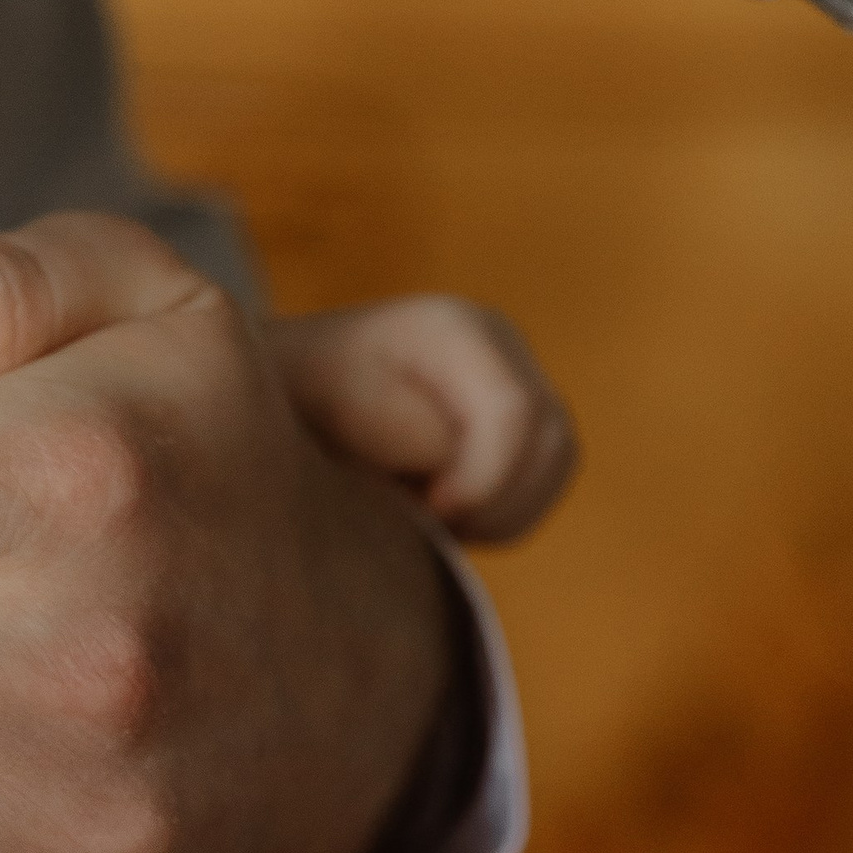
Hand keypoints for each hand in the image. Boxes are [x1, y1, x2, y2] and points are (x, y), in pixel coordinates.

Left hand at [269, 296, 576, 544]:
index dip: (482, 481)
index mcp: (454, 328)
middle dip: (495, 502)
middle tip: (430, 524)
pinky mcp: (525, 417)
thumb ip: (409, 433)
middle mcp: (501, 342)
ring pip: (558, 462)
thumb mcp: (336, 412)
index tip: (428, 513)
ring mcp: (519, 374)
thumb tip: (461, 473)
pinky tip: (450, 513)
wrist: (294, 392)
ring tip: (434, 518)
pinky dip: (508, 513)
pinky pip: (549, 479)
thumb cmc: (300, 400)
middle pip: (550, 439)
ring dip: (504, 511)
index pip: (514, 412)